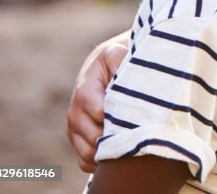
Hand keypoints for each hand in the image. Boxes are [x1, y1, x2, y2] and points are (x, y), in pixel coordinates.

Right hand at [66, 32, 127, 171]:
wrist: (105, 67)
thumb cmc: (115, 59)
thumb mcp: (116, 52)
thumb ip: (118, 58)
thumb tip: (121, 71)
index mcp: (84, 92)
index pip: (99, 113)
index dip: (119, 118)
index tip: (139, 116)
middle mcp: (75, 114)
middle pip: (94, 139)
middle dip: (117, 138)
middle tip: (141, 133)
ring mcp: (75, 130)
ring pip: (89, 154)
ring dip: (110, 153)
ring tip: (133, 143)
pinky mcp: (78, 142)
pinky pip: (86, 162)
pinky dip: (102, 163)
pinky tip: (121, 152)